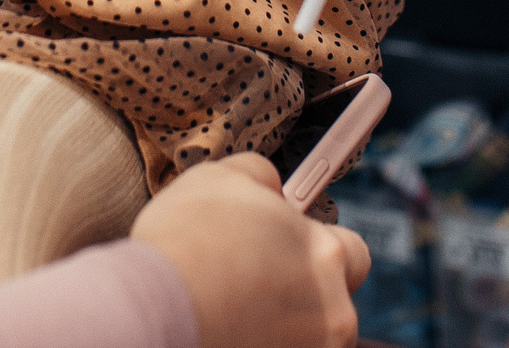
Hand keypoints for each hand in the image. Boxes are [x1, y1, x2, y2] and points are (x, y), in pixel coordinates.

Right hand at [130, 154, 367, 347]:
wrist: (154, 309)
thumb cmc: (185, 239)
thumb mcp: (221, 177)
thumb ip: (260, 177)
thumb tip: (270, 187)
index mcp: (326, 254)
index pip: (354, 254)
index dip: (322, 249)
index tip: (292, 251)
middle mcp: (333, 311)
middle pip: (334, 304)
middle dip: (306, 297)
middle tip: (259, 288)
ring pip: (307, 337)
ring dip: (284, 328)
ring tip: (234, 314)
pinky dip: (260, 345)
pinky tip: (226, 333)